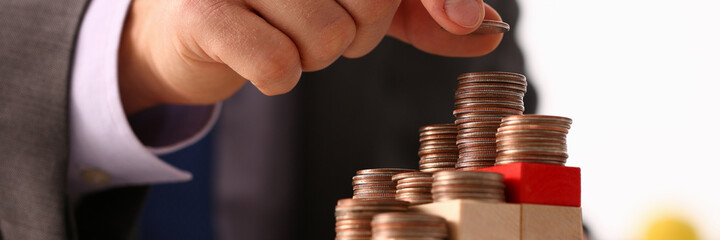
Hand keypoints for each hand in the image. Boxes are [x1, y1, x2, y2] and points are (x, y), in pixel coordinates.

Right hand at [119, 0, 503, 113]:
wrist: (190, 24)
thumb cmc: (280, 6)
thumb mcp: (358, 2)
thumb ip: (421, 12)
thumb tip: (484, 30)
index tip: (461, 19)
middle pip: (371, 3)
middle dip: (359, 33)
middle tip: (323, 26)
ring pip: (326, 39)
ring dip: (313, 57)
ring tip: (283, 36)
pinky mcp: (202, 9)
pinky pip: (277, 64)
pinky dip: (277, 78)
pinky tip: (256, 57)